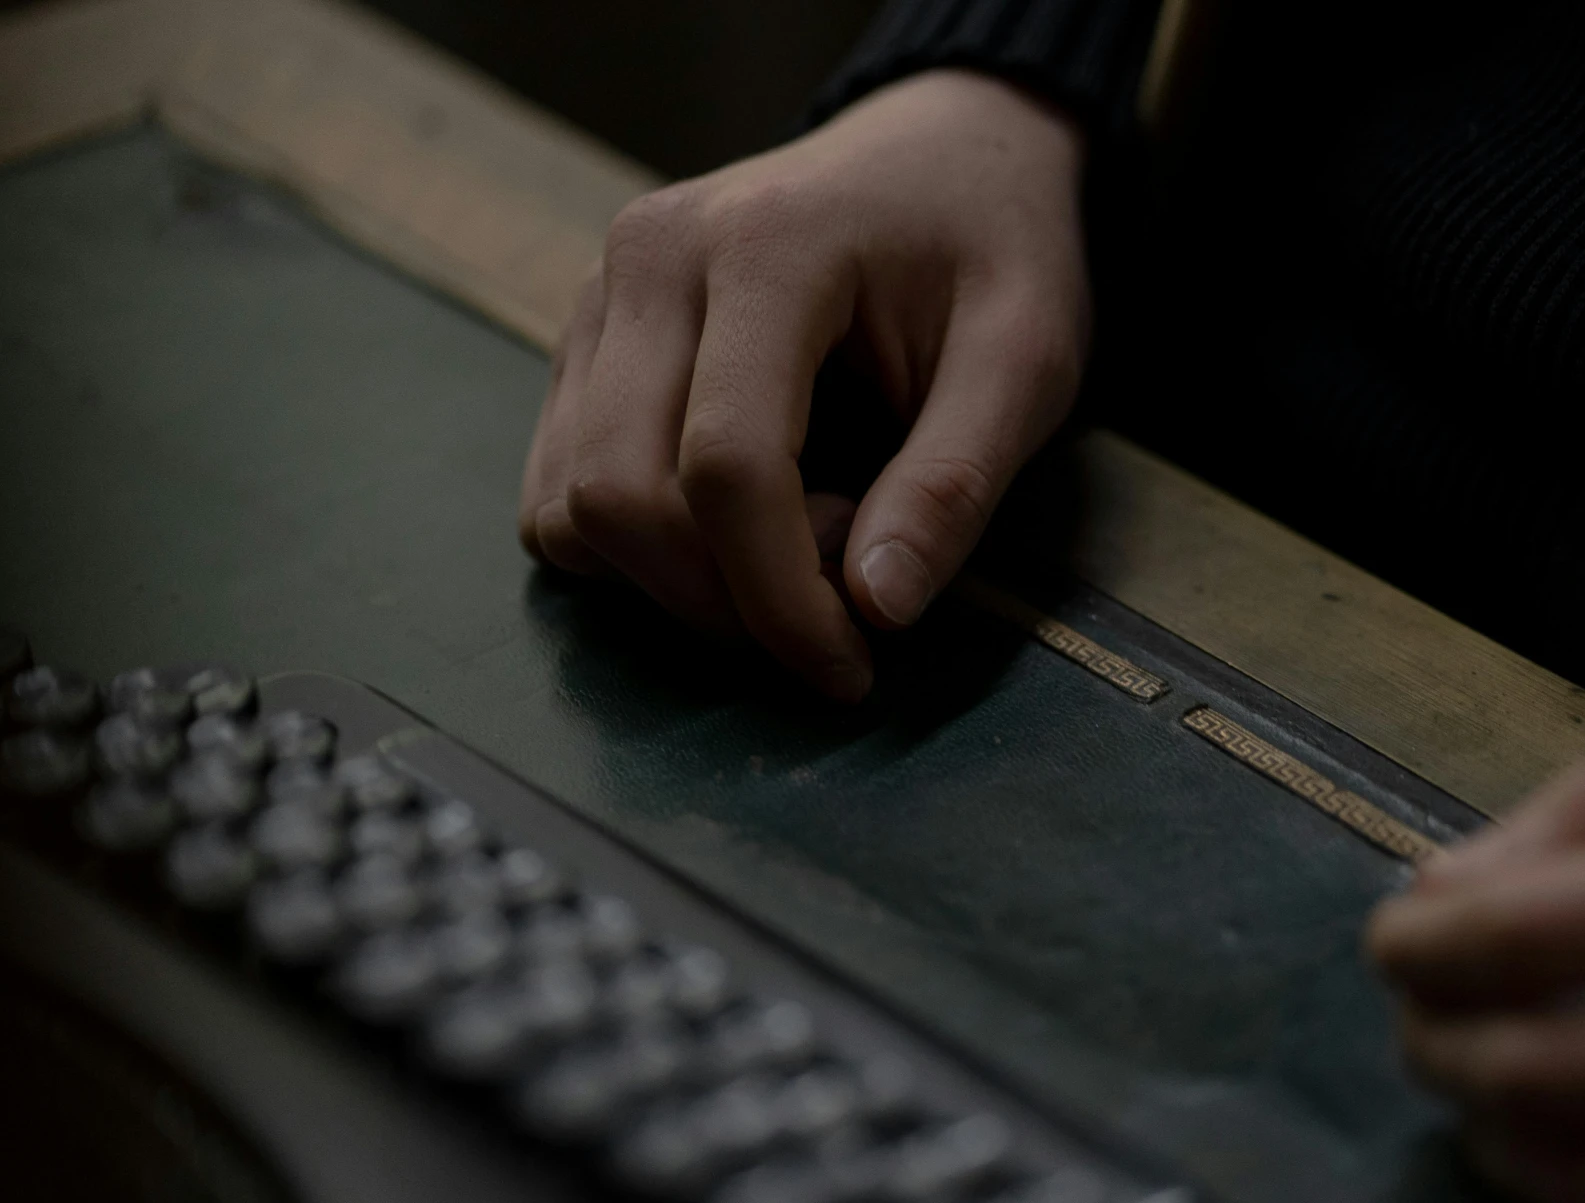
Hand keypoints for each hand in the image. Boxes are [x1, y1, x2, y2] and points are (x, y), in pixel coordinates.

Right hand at [519, 70, 1090, 700]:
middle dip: (720, 604)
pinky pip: (559, 491)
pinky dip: (636, 551)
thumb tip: (876, 608)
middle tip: (834, 607)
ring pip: (570, 508)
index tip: (849, 664)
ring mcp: (600, 297)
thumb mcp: (1025, 357)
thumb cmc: (990, 247)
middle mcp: (651, 260)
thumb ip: (957, 482)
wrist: (938, 155)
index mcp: (765, 246)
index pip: (726, 466)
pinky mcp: (583, 343)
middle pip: (621, 497)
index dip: (779, 599)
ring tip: (797, 541)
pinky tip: (741, 520)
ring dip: (676, 581)